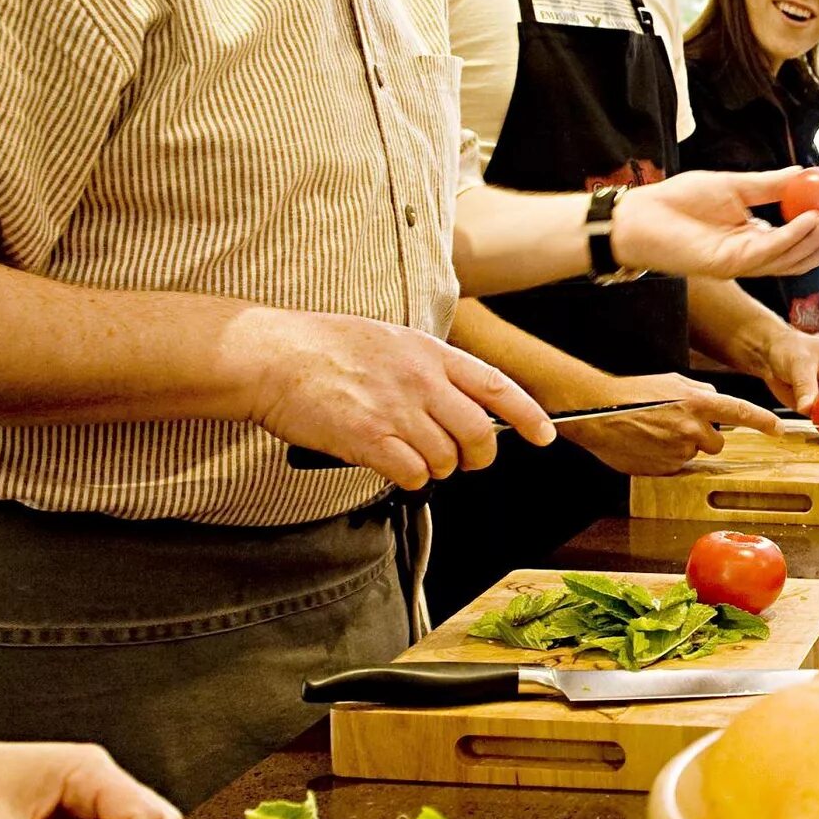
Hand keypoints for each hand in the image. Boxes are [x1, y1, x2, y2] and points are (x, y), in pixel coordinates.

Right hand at [231, 308, 552, 489]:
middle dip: (478, 458)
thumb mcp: (390, 340)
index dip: (529, 416)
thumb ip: (427, 368)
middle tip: (463, 462)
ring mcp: (398, 410)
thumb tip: (456, 400)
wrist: (273, 356)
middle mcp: (422, 381)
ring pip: (446, 460)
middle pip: (479, 435)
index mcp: (430, 353)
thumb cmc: (323, 348)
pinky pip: (413, 474)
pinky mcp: (370, 438)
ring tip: (408, 456)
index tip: (545, 436)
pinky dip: (408, 478)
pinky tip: (389, 464)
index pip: (497, 387)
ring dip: (435, 469)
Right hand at [560, 371, 781, 475]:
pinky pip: (675, 467)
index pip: (740, 412)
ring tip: (656, 434)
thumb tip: (715, 400)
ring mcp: (678, 452)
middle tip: (676, 426)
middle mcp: (692, 430)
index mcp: (697, 403)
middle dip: (702, 437)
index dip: (762, 421)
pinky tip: (648, 446)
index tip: (778, 429)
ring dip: (682, 448)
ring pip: (694, 455)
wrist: (597, 413)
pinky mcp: (664, 470)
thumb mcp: (672, 382)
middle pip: (717, 443)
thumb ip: (699, 393)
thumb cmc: (632, 395)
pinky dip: (665, 459)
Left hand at [612, 171, 818, 279]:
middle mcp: (750, 255)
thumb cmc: (679, 200)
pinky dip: (792, 235)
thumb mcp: (733, 185)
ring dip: (815, 240)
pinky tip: (809, 219)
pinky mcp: (727, 264)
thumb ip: (768, 185)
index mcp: (752, 237)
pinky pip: (768, 252)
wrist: (642, 213)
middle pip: (798, 256)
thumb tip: (803, 173)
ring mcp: (740, 262)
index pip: (795, 240)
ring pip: (788, 258)